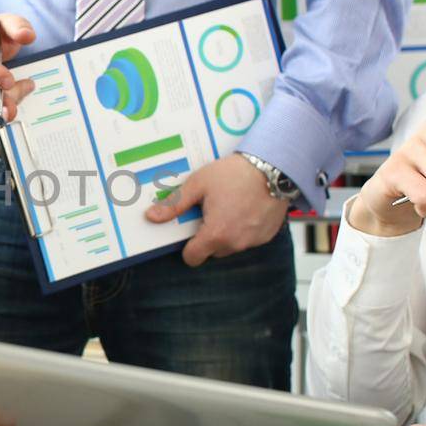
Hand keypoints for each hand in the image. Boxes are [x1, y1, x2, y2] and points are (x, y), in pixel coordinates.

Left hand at [144, 156, 288, 264]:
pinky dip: (244, 229)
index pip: (192, 258)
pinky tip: (245, 208)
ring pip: (230, 245)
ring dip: (226, 233)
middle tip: (210, 211)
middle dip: (208, 236)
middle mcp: (235, 243)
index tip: (190, 230)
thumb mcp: (198, 185)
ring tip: (229, 206)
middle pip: (212, 251)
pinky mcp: (267, 236)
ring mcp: (253, 241)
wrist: (274, 167)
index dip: (187, 247)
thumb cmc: (234, 174)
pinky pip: (248, 239)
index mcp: (215, 234)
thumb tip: (152, 217)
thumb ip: (174, 205)